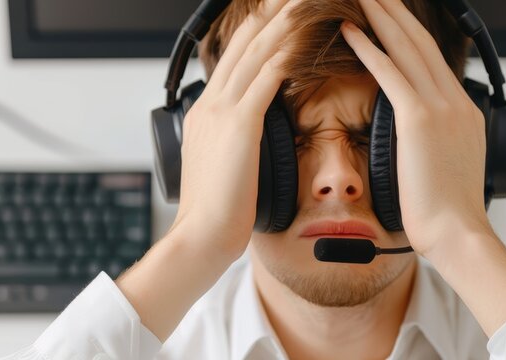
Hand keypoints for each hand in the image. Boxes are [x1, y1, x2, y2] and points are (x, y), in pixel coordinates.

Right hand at [168, 0, 293, 259]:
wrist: (200, 236)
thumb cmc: (216, 209)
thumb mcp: (221, 162)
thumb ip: (234, 137)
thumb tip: (253, 129)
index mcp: (207, 109)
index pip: (235, 55)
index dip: (257, 28)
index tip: (278, 10)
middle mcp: (212, 102)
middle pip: (244, 41)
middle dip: (271, 11)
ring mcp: (222, 111)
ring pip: (256, 52)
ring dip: (283, 22)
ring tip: (304, 1)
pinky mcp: (239, 126)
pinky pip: (266, 79)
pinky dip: (285, 54)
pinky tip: (303, 38)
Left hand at [341, 0, 492, 255]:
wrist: (458, 233)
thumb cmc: (449, 210)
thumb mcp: (449, 165)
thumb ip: (436, 139)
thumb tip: (416, 135)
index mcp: (463, 111)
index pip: (433, 57)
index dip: (409, 30)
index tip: (391, 13)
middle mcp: (455, 101)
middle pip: (421, 41)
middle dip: (395, 11)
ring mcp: (441, 108)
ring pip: (407, 47)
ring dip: (381, 16)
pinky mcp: (420, 121)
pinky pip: (391, 74)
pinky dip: (369, 49)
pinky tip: (351, 31)